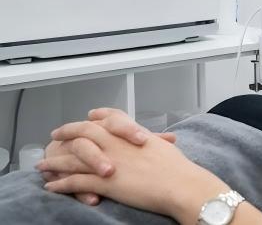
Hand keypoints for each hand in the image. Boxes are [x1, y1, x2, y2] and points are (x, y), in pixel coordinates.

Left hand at [38, 117, 226, 223]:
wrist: (179, 183)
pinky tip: (51, 186)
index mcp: (131, 133)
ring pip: (72, 158)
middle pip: (83, 133)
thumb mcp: (164, 148)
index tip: (89, 115)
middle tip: (55, 135)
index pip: (109, 117)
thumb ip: (155, 141)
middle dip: (66, 133)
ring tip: (42, 165)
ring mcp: (107, 161)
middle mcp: (115, 143)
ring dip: (55, 162)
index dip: (96, 116)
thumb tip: (158, 140)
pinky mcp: (103, 181)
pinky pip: (74, 182)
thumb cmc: (177, 168)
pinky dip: (60, 184)